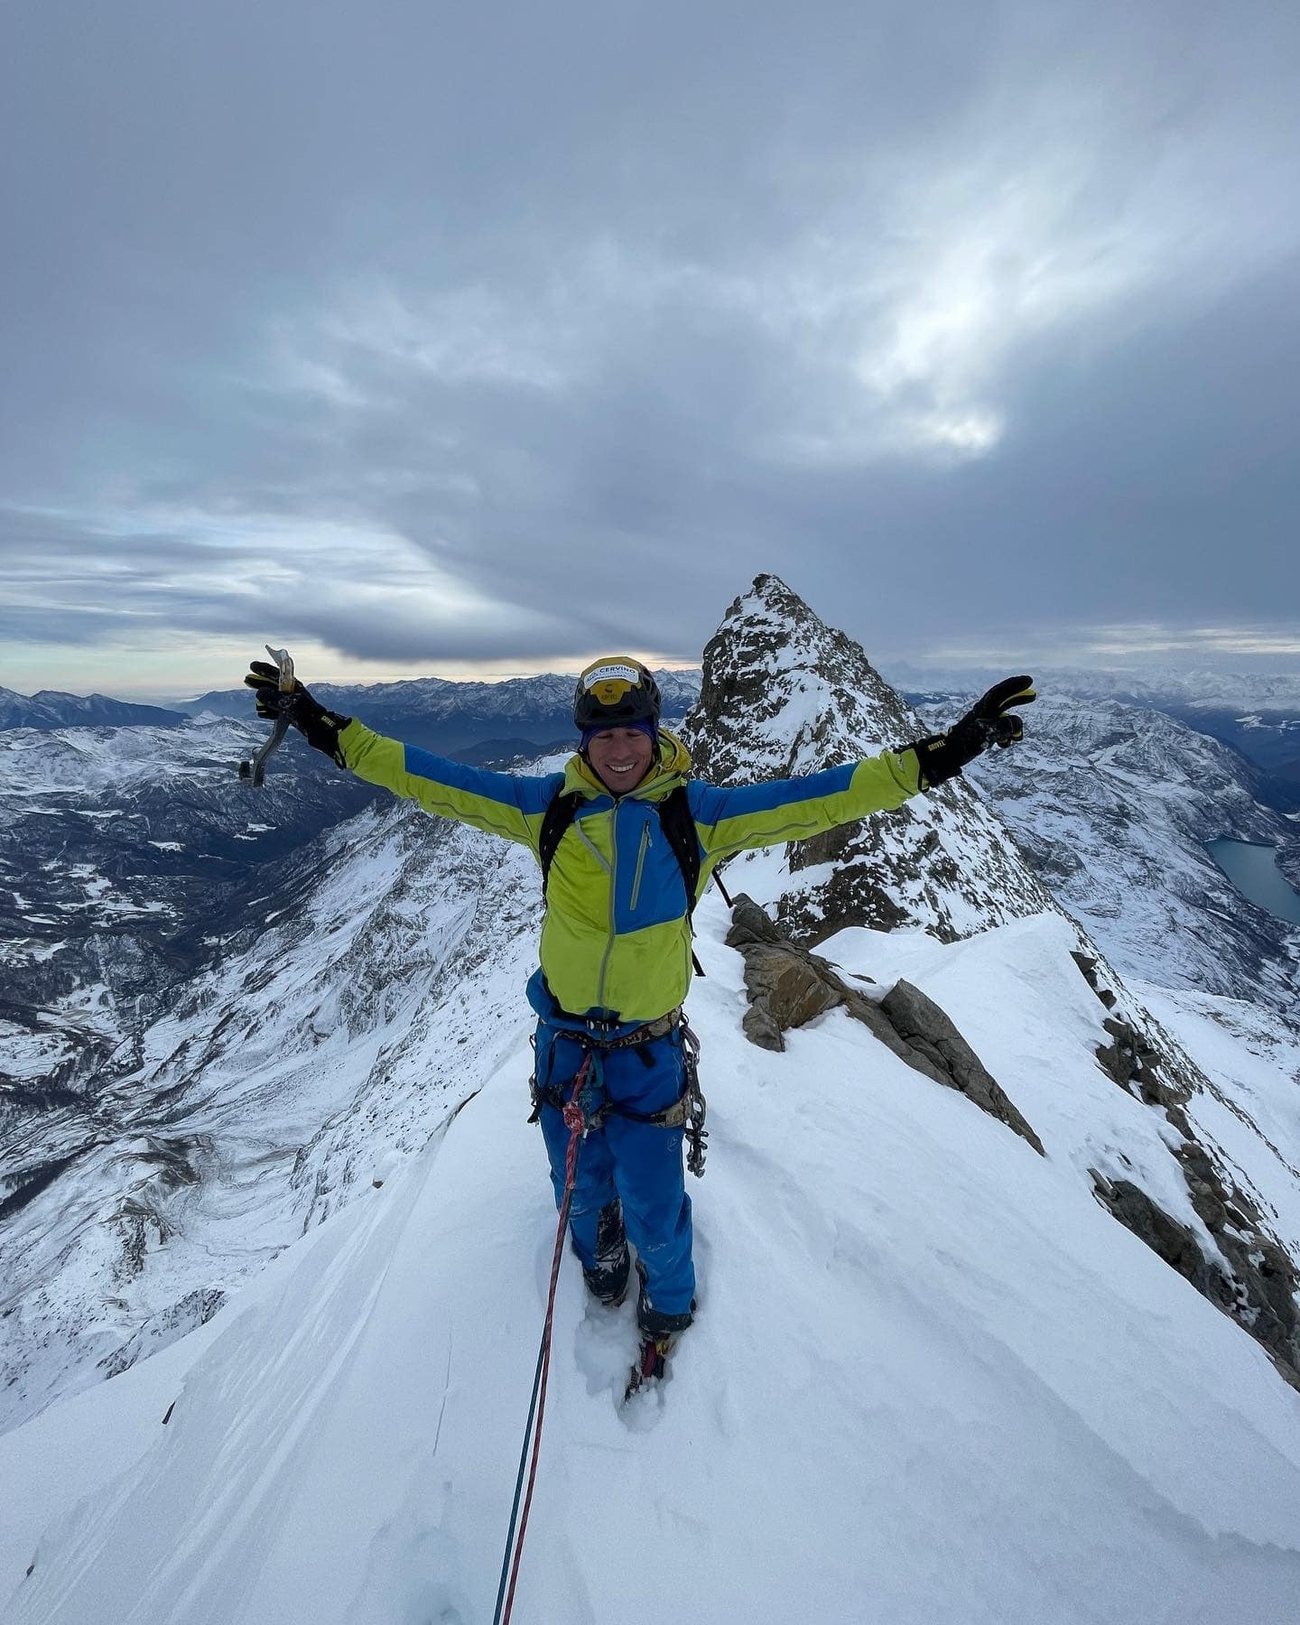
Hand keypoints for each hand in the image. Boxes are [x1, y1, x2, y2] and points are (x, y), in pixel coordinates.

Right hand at [243, 661, 352, 766]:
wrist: (319, 729)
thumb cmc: (306, 713)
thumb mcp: (288, 704)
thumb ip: (273, 697)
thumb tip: (259, 693)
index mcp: (292, 685)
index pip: (276, 672)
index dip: (264, 668)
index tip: (253, 666)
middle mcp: (291, 692)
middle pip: (272, 684)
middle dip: (260, 682)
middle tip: (247, 680)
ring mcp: (291, 702)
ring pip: (273, 697)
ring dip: (263, 698)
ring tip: (255, 700)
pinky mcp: (291, 713)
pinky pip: (276, 709)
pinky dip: (268, 710)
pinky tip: (261, 712)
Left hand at [908, 676, 1035, 788]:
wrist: (947, 756)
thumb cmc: (964, 744)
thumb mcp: (986, 734)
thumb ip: (1004, 726)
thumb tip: (1016, 723)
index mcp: (983, 709)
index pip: (1000, 693)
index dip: (1015, 686)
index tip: (1029, 681)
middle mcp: (983, 713)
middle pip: (1004, 701)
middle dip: (1018, 699)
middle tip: (1033, 695)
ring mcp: (982, 723)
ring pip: (1004, 719)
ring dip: (1013, 727)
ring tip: (1017, 738)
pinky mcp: (981, 733)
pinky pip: (999, 730)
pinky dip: (1005, 736)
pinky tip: (1003, 744)